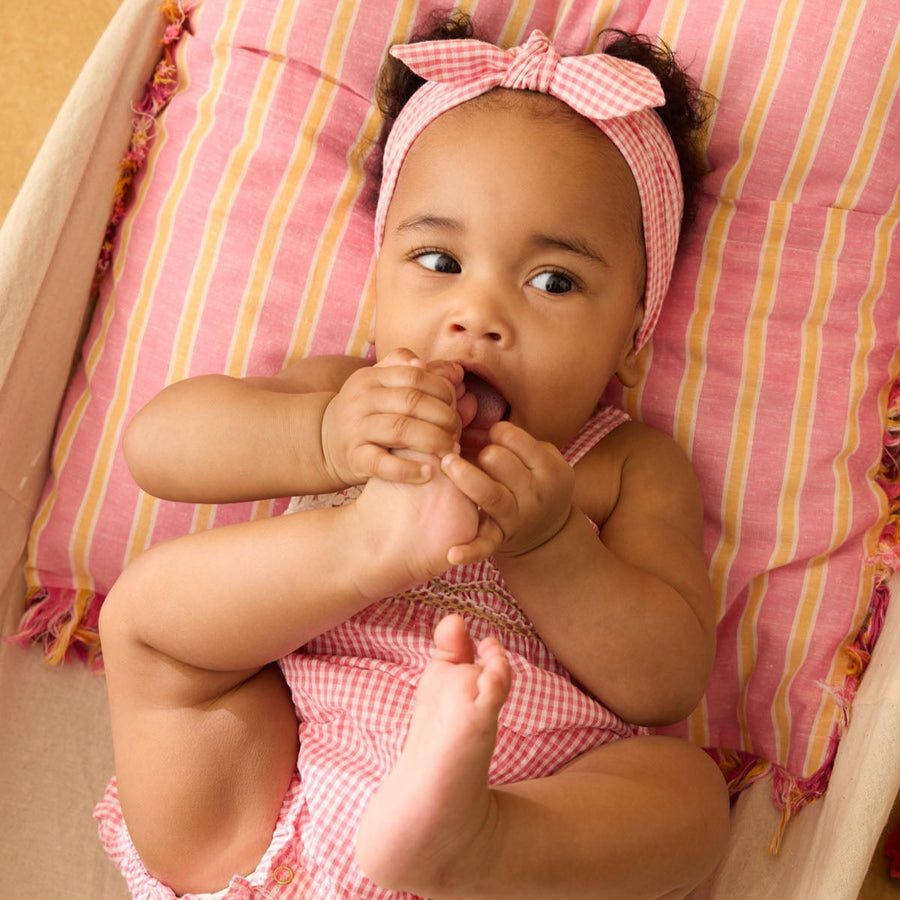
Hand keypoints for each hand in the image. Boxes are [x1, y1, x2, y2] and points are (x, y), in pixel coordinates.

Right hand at [321, 349, 465, 484]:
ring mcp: (356, 429)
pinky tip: (428, 474)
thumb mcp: (380, 384)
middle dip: (443, 416)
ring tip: (450, 451)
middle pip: (412, 401)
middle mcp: (362, 399)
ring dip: (433, 440)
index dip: (442, 389)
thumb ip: (413, 372)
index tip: (455, 404)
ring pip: (401, 429)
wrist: (322, 442)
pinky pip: (382, 464)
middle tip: (457, 431)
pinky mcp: (354, 458)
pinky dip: (408, 470)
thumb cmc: (366, 412)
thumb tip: (454, 370)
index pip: (415, 375)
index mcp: (372, 377)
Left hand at [439, 421, 575, 564]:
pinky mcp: (501, 540)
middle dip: (478, 451)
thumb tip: (463, 402)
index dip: (495, 432)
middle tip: (467, 448)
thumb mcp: (540, 457)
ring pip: (490, 494)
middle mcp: (536, 493)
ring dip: (467, 478)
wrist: (547, 533)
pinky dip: (469, 551)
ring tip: (448, 464)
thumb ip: (513, 437)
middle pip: (498, 460)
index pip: (513, 437)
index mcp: (548, 467)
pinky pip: (485, 545)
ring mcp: (518, 518)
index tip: (491, 436)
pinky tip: (451, 554)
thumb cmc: (533, 481)